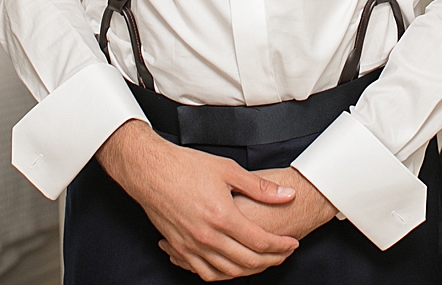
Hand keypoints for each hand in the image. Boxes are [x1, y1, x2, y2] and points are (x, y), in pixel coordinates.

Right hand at [159, 167, 337, 276]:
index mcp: (223, 216)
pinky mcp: (179, 247)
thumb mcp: (228, 170)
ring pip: (227, 272)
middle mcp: (207, 236)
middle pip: (247, 261)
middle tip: (283, 254)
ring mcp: (191, 246)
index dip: (281, 245)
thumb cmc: (185, 167)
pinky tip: (230, 266)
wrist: (150, 171)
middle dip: (271, 260)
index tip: (291, 243)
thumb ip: (260, 187)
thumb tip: (286, 194)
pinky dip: (221, 274)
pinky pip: (204, 272)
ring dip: (248, 270)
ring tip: (261, 262)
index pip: (261, 241)